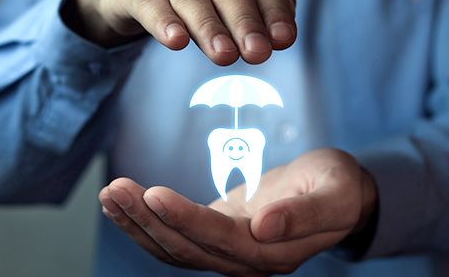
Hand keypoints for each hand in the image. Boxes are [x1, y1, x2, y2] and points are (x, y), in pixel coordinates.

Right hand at [68, 0, 296, 64]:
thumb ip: (260, 8)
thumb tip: (282, 34)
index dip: (274, 11)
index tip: (283, 40)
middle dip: (246, 22)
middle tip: (258, 53)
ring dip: (210, 27)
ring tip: (224, 55)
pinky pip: (151, 3)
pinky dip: (165, 22)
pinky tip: (176, 41)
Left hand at [98, 149, 377, 275]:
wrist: (336, 194)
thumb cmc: (338, 188)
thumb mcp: (334, 193)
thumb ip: (303, 214)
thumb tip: (266, 227)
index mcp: (272, 255)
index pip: (219, 241)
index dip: (185, 220)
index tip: (153, 194)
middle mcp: (245, 262)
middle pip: (186, 248)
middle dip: (147, 220)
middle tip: (116, 188)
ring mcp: (228, 252)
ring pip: (174, 248)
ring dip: (138, 223)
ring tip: (110, 194)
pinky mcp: (218, 236)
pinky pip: (177, 236)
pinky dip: (147, 223)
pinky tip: (125, 205)